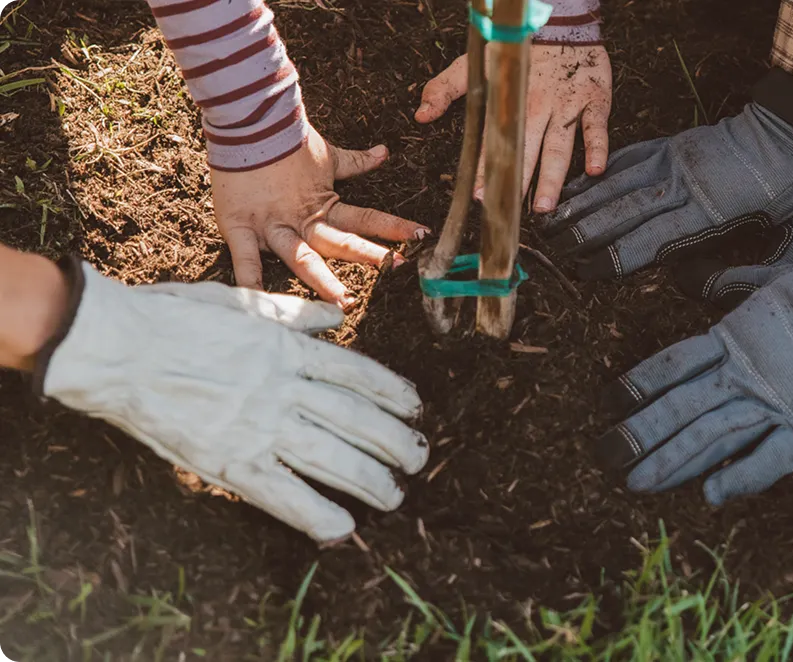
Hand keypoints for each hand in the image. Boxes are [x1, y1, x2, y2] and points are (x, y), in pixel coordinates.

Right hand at [36, 259, 428, 542]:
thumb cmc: (174, 319)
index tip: (415, 408)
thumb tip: (337, 315)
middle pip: (356, 419)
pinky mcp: (229, 461)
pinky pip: (283, 494)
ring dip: (370, 480)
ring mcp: (258, 426)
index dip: (392, 393)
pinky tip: (343, 528)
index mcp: (287, 350)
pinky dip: (316, 513)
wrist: (117, 347)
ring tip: (395, 495)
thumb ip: (294, 315)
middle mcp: (283, 389)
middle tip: (418, 458)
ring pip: (331, 458)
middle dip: (394, 441)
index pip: (358, 374)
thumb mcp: (242, 302)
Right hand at [210, 127, 428, 308]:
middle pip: (340, 242)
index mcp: (323, 204)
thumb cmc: (287, 139)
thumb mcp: (327, 154)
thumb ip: (355, 162)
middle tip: (396, 270)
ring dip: (323, 280)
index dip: (393, 227)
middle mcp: (302, 219)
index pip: (366, 218)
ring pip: (301, 256)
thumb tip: (384, 153)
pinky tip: (258, 304)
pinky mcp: (240, 226)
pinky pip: (245, 258)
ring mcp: (272, 225)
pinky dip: (250, 280)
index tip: (421, 236)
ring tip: (344, 303)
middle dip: (370, 256)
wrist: (247, 121)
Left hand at [416, 43, 611, 211]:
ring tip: (545, 205)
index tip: (479, 193)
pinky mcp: (593, 101)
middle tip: (509, 207)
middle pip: (527, 150)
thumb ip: (445, 89)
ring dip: (552, 178)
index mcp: (509, 102)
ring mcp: (566, 106)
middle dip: (517, 180)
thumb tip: (421, 114)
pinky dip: (598, 148)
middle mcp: (538, 108)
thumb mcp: (473, 63)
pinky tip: (595, 170)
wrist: (560, 20)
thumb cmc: (516, 47)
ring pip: (559, 147)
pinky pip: (596, 127)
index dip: (486, 168)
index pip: (494, 141)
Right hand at [537, 69, 792, 282]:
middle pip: (625, 210)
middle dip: (586, 230)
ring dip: (584, 201)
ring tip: (551, 217)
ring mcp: (679, 157)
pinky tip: (580, 182)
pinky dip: (603, 171)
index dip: (616, 256)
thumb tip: (712, 290)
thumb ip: (767, 269)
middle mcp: (686, 181)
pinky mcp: (678, 142)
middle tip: (552, 249)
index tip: (586, 271)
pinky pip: (632, 156)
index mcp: (713, 208)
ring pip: (620, 181)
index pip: (653, 238)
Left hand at [592, 253, 792, 504]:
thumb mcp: (775, 277)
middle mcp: (745, 374)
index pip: (674, 363)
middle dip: (642, 434)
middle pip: (681, 408)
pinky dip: (740, 478)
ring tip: (640, 482)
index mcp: (734, 336)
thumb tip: (690, 278)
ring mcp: (776, 404)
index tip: (610, 400)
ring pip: (712, 438)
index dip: (640, 383)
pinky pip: (768, 461)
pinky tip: (711, 496)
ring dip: (674, 463)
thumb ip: (732, 283)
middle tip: (609, 455)